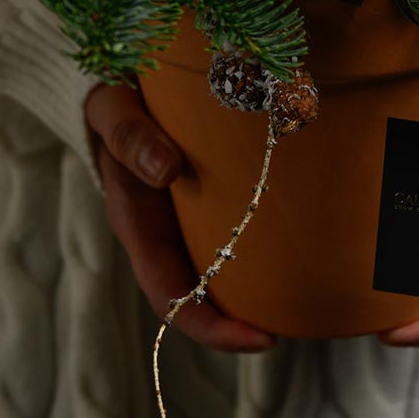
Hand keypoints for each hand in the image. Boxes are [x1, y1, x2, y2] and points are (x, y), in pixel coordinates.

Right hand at [85, 83, 276, 351]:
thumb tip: (165, 169)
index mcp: (137, 223)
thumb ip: (130, 136)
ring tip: (306, 293)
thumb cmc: (114, 97)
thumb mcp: (112, 110)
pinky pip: (238, 224)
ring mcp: (189, 214)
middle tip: (293, 326)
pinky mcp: (212, 191)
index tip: (259, 339)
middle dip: (242, 320)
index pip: (170, 295)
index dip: (210, 326)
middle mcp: (165, 229)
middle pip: (202, 293)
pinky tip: (301, 235)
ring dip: (257, 284)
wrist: (118, 78)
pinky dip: (264, 240)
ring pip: (224, 263)